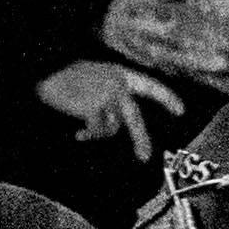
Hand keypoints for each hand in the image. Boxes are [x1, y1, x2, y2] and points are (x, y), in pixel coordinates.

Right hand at [30, 61, 182, 149]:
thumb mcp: (93, 79)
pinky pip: (96, 130)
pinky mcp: (95, 107)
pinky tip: (78, 134)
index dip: (166, 98)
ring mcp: (107, 95)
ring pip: (110, 127)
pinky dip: (88, 135)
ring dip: (97, 132)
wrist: (46, 70)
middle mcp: (117, 84)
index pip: (149, 86)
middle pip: (134, 118)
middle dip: (140, 139)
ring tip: (83, 130)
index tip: (181, 111)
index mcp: (120, 73)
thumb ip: (109, 96)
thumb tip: (117, 126)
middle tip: (145, 158)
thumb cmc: (66, 76)